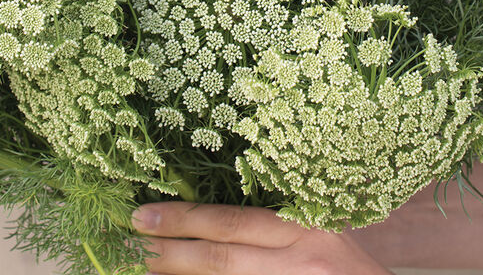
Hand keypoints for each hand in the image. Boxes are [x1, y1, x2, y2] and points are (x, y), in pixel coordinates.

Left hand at [131, 201, 393, 274]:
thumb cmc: (353, 270)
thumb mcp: (325, 234)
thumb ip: (282, 225)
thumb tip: (217, 220)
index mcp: (307, 230)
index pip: (234, 222)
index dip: (187, 218)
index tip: (146, 213)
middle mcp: (299, 262)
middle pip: (221, 257)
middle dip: (170, 249)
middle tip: (129, 240)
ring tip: (141, 268)